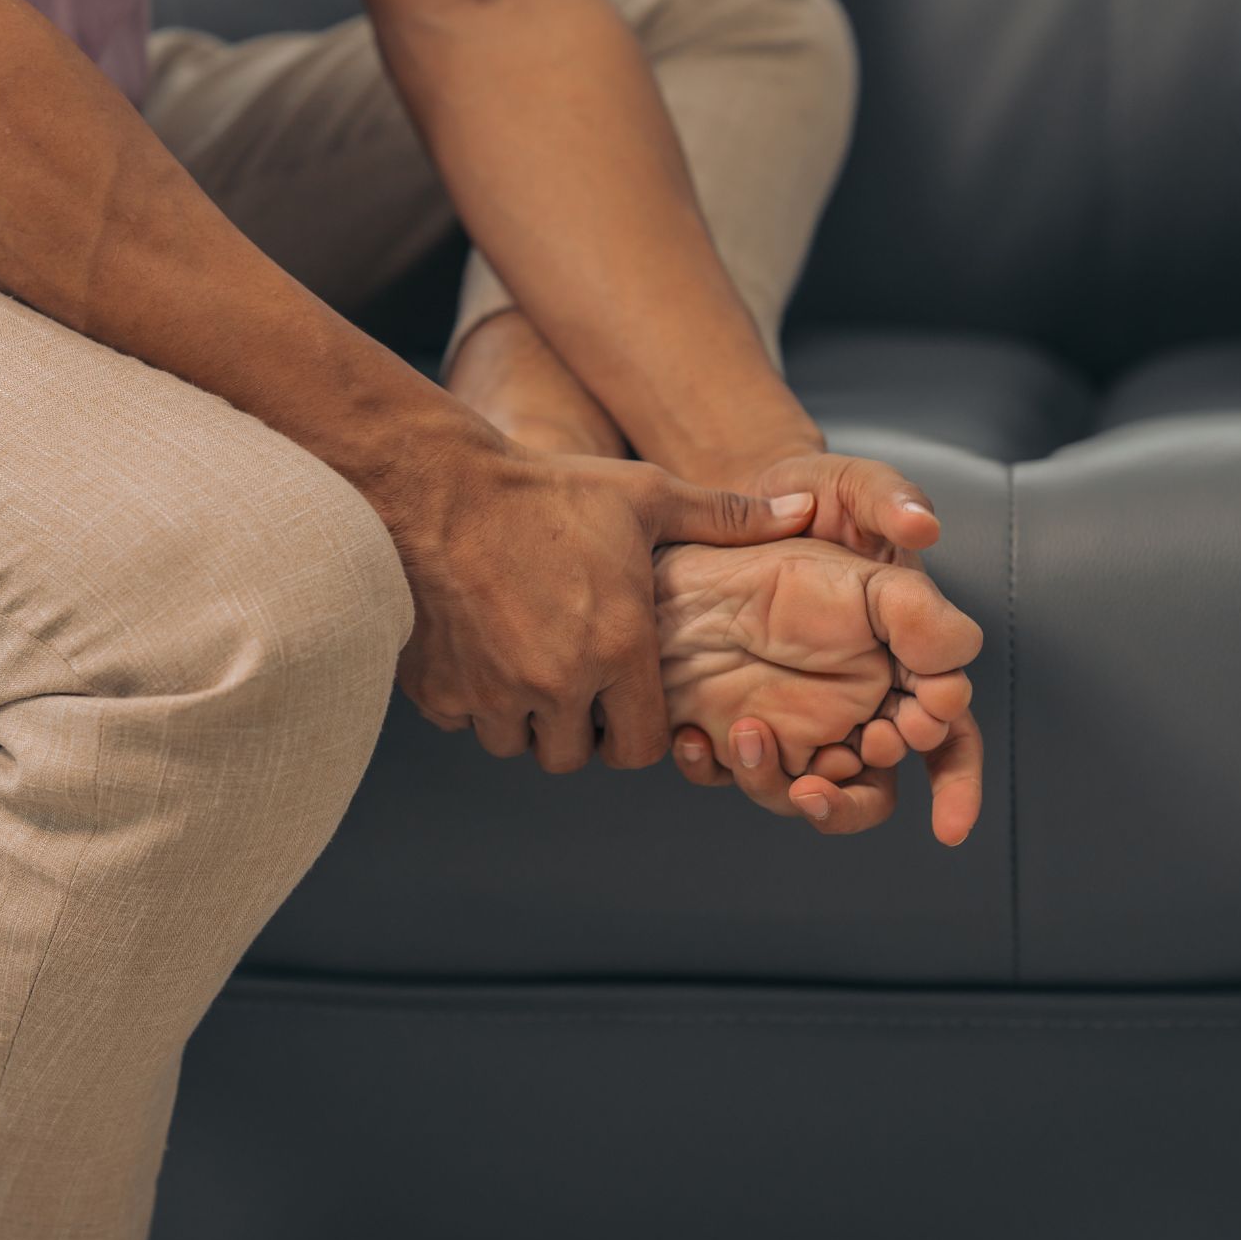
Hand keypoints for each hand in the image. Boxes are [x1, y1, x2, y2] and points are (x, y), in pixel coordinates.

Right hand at [390, 434, 815, 773]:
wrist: (440, 483)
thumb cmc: (548, 489)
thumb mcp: (646, 495)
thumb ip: (727, 516)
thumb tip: (803, 509)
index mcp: (617, 650)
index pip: (641, 748)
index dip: (636, 729)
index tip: (623, 694)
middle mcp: (557, 683)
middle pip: (572, 756)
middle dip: (575, 729)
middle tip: (570, 678)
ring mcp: (492, 690)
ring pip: (513, 743)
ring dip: (521, 717)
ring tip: (524, 660)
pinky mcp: (437, 688)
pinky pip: (460, 719)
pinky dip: (467, 697)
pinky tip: (478, 647)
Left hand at [717, 447, 963, 775]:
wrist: (707, 520)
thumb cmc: (793, 504)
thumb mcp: (846, 489)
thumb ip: (893, 503)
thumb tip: (926, 528)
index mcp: (903, 663)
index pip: (950, 734)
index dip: (951, 767)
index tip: (920, 724)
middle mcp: (856, 707)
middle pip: (877, 789)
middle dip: (857, 798)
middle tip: (830, 764)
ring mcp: (795, 725)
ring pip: (807, 794)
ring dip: (782, 786)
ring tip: (746, 734)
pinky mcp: (735, 731)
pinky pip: (733, 775)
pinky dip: (716, 769)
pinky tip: (693, 736)